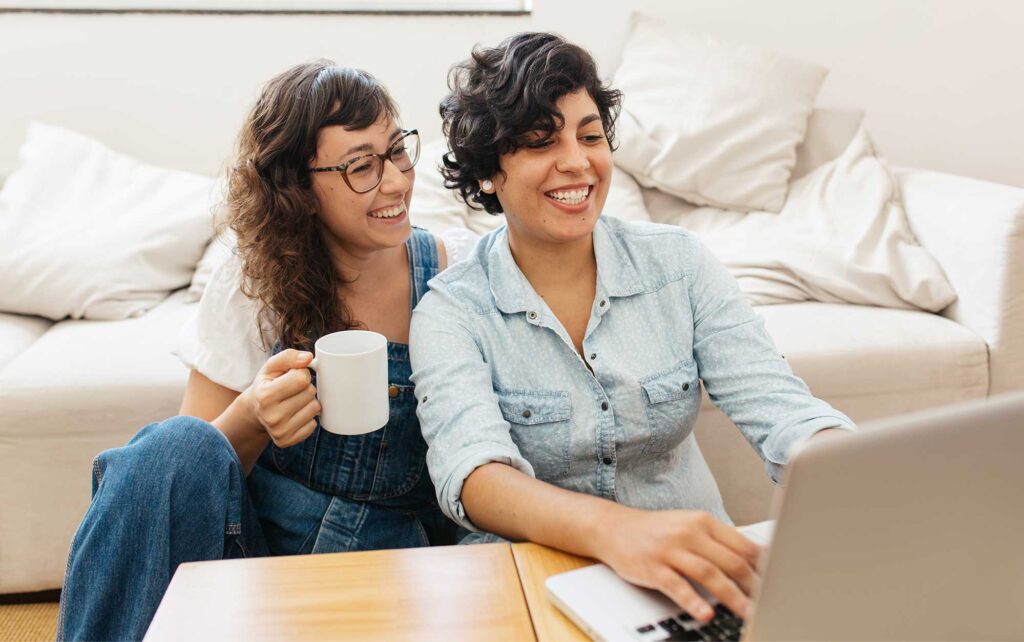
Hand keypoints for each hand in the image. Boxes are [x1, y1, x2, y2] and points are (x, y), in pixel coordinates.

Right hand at [241, 349, 320, 447]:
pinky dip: (308, 417)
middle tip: (292, 390)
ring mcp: (279, 432)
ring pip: (315, 408)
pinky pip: (314, 425)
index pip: (302, 378)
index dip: (301, 373)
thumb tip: (309, 358)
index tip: (291, 376)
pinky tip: (294, 415)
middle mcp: (271, 416)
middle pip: (310, 393)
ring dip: (308, 402)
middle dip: (305, 387)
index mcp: (265, 395)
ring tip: (293, 401)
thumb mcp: (272, 366)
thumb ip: (289, 357)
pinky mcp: (287, 441)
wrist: (255, 411)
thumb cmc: (267, 384)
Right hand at [596, 507, 761, 622]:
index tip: (777, 584)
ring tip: (747, 614)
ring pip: (708, 574)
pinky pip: (677, 586)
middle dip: (753, 586)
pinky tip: (706, 613)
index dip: (762, 567)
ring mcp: (670, 550)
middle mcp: (688, 533)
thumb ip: (719, 540)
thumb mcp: (689, 526)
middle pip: (730, 561)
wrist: (614, 528)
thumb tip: (757, 557)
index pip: (742, 545)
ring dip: (731, 596)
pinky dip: (694, 601)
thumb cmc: (656, 531)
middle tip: (768, 604)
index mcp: (703, 522)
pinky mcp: (653, 568)